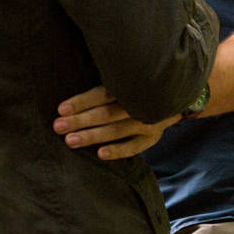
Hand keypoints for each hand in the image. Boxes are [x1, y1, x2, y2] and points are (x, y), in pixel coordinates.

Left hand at [52, 85, 180, 159]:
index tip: (60, 109)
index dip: (81, 102)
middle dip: (80, 120)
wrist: (175, 95)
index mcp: (130, 85)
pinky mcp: (151, 138)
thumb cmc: (138, 87)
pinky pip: (133, 147)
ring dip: (92, 136)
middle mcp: (138, 104)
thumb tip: (72, 92)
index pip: (102, 94)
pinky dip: (117, 151)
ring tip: (70, 140)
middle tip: (58, 126)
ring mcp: (147, 122)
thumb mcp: (126, 79)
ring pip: (116, 130)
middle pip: (106, 114)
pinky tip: (100, 154)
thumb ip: (107, 83)